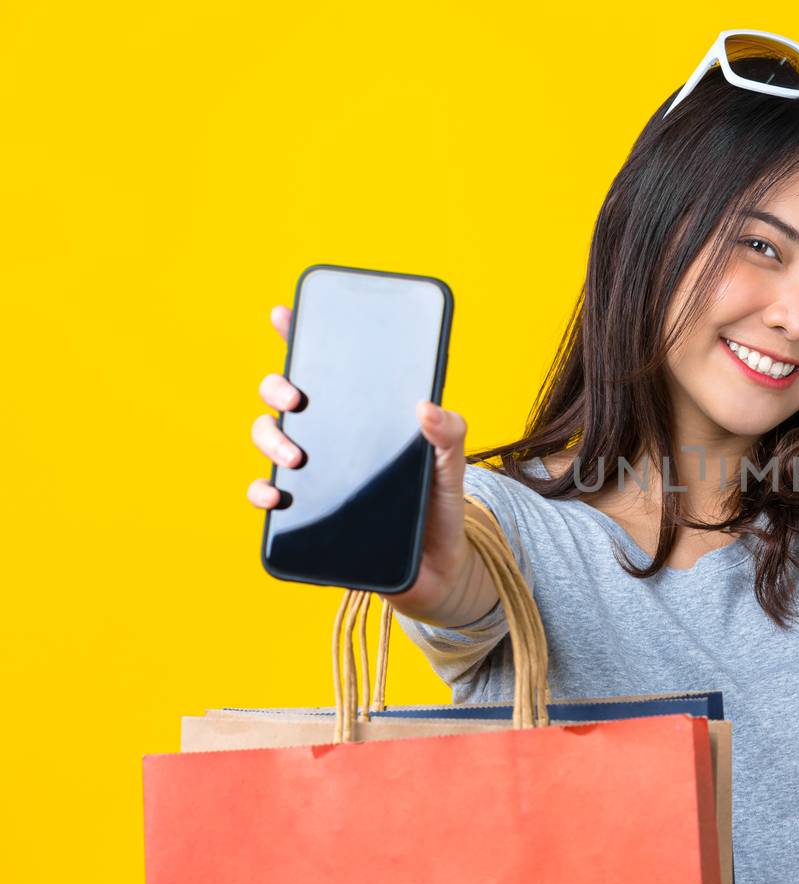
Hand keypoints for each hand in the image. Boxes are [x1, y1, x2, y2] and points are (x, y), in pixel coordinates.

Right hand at [246, 304, 476, 615]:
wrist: (438, 569)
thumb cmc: (441, 507)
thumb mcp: (451, 466)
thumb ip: (449, 433)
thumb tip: (426, 406)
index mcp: (364, 417)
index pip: (327, 369)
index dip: (300, 336)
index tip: (284, 313)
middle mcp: (333, 439)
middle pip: (285, 400)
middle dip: (277, 388)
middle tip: (297, 399)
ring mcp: (316, 475)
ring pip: (270, 441)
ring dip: (269, 440)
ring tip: (296, 456)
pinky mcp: (309, 515)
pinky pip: (269, 497)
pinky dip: (262, 493)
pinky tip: (274, 495)